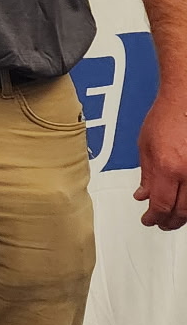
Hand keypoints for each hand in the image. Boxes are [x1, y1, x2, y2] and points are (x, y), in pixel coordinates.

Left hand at [134, 91, 186, 230]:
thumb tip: (143, 195)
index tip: (148, 220)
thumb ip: (146, 175)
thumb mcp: (145, 146)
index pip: (161, 205)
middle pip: (181, 211)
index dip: (154, 217)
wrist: (185, 100)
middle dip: (169, 221)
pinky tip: (185, 205)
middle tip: (160, 224)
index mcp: (168, 167)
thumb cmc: (167, 116)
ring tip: (172, 218)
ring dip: (182, 216)